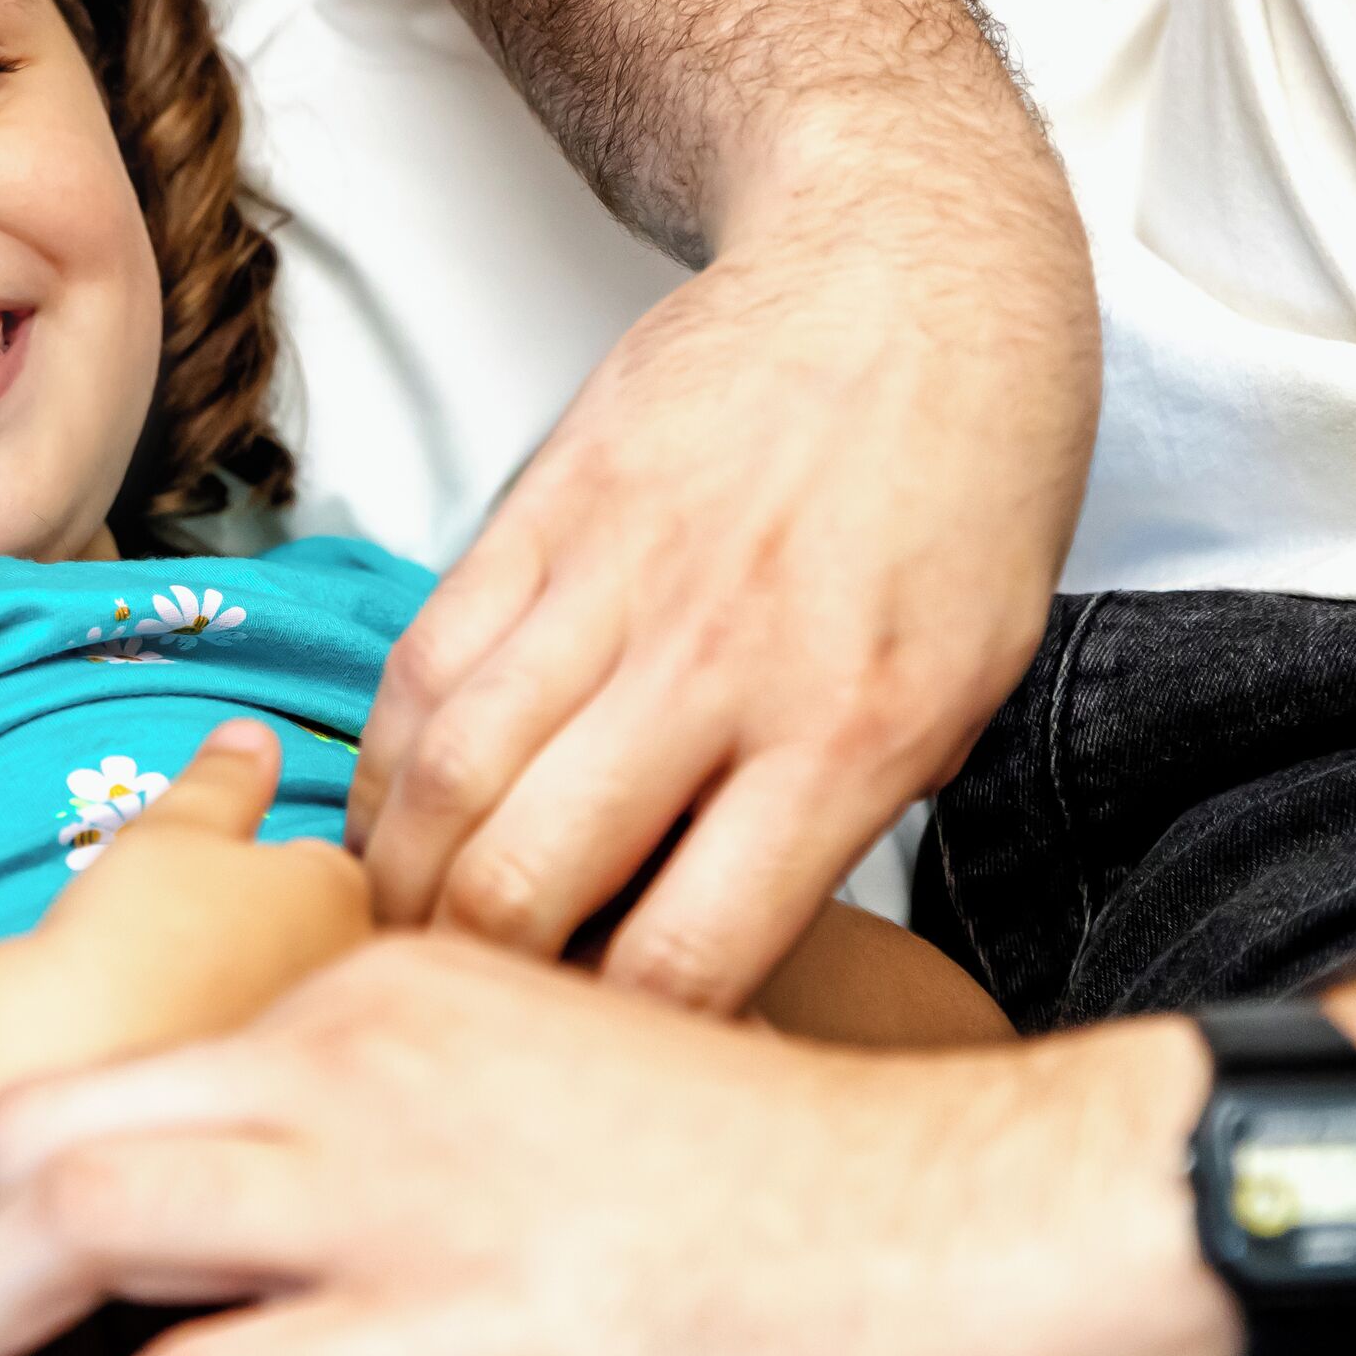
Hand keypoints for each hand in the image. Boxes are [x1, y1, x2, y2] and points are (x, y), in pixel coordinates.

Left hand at [0, 932, 1229, 1355]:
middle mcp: (356, 1053)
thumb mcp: (560, 1093)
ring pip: (82, 1217)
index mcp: (389, 990)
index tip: (2, 1256)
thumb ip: (417, 1121)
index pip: (143, 1060)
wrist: (965, 1223)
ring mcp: (391, 1184)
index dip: (36, 1170)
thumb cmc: (794, 1188)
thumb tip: (316, 1219)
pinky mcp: (440, 1325)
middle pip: (59, 1120)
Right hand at [16, 719, 373, 1070]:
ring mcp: (322, 1040)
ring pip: (289, 997)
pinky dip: (226, 1044)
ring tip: (171, 995)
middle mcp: (353, 970)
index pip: (318, 865)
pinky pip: (257, 1055)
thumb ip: (224, 780)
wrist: (75, 1052)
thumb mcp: (174, 827)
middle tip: (178, 941)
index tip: (198, 889)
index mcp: (342, 889)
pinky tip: (173, 1044)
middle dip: (263, 934)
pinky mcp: (280, 1096)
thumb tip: (257, 734)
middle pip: (314, 936)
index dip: (254, 871)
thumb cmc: (131, 926)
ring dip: (246, 991)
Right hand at [350, 191, 1093, 1009]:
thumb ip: (840, 821)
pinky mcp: (541, 512)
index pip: (688, 957)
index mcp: (856, 732)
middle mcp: (725, 663)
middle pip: (523, 885)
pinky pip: (424, 668)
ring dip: (397, 884)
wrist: (910, 273)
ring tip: (399, 937)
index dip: (619, 1046)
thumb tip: (721, 959)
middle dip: (472, 983)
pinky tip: (393, 814)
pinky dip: (387, 762)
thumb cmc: (963, 488)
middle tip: (465, 1022)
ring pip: (443, 782)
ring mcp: (618, 581)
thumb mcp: (968, 684)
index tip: (603, 1082)